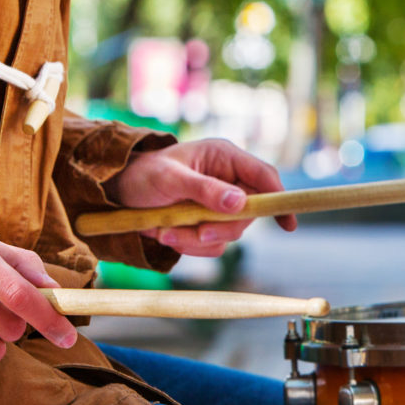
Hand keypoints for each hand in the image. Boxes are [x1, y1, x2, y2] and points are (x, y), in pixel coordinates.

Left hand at [106, 139, 296, 257]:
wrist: (116, 192)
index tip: (288, 223)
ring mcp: (217, 204)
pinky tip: (166, 234)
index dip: (279, 198)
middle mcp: (226, 180)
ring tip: (166, 230)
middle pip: (248, 213)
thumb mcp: (171, 179)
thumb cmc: (142, 174)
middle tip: (197, 233)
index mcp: (224, 158)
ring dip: (197, 239)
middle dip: (221, 228)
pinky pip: (211, 245)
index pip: (264, 177)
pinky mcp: (206, 223)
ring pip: (228, 234)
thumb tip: (239, 203)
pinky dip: (189, 246)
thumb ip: (205, 190)